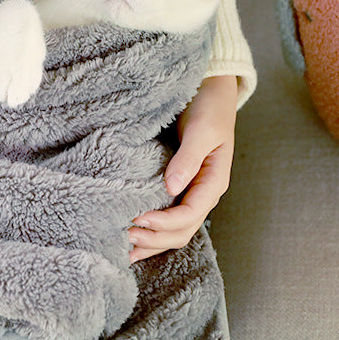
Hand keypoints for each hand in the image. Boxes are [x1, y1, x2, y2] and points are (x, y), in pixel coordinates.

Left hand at [128, 75, 237, 262]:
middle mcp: (203, 192)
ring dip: (151, 241)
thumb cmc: (208, 107)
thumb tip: (171, 188)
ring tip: (124, 248)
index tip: (137, 218)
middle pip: (182, 230)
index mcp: (214, 181)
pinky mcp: (176, 186)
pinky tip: (130, 233)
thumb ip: (188, 158)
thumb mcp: (202, 130)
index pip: (190, 214)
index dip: (164, 222)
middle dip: (155, 238)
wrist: (209, 91)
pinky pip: (165, 215)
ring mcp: (190, 191)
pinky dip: (150, 228)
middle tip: (124, 238)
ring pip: (174, 229)